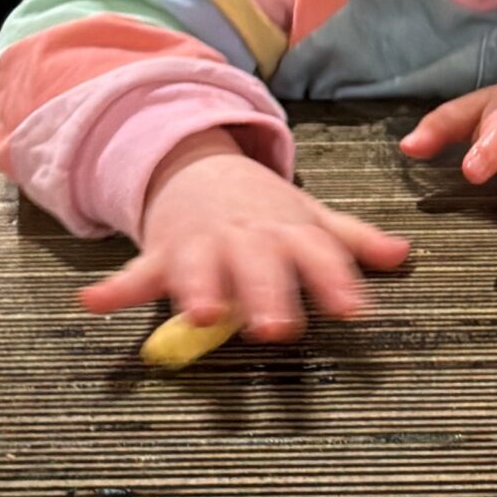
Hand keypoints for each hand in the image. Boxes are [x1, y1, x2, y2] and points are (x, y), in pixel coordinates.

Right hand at [78, 131, 410, 340]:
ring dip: (200, 291)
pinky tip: (93, 303)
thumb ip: (351, 240)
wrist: (199, 165)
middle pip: (260, 269)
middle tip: (277, 330)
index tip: (355, 311)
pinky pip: (137, 273)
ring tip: (202, 315)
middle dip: (268, 297)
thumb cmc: (264, 207)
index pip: (319, 257)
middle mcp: (246, 240)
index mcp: (288, 232)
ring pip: (202, 271)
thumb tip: (403, 255)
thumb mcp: (309, 217)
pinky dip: (114, 289)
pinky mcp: (162, 253)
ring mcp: (202, 246)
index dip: (337, 284)